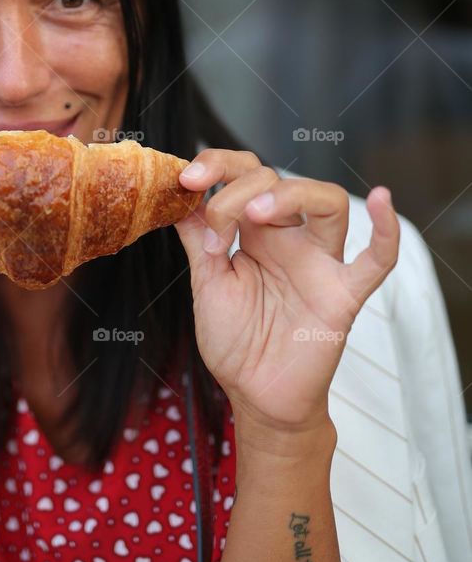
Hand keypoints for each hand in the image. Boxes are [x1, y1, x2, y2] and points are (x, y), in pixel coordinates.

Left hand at [175, 149, 399, 435]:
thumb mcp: (207, 281)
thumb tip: (176, 194)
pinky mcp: (342, 295)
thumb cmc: (236, 341)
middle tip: (216, 231)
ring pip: (328, 202)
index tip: (186, 179)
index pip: (246, 174)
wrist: (256, 396)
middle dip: (236, 192)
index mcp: (255, 232)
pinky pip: (376, 261)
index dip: (218, 165)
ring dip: (292, 194)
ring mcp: (319, 264)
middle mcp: (290, 239)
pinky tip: (381, 199)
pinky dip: (386, 231)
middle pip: (277, 180)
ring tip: (257, 211)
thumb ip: (198, 237)